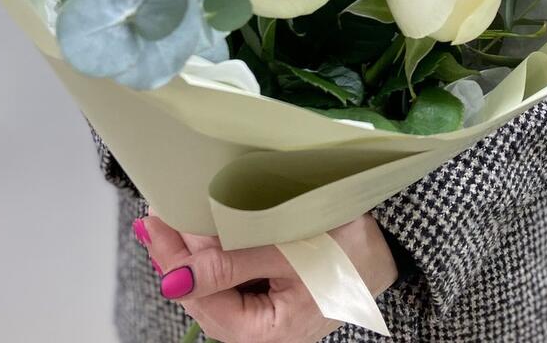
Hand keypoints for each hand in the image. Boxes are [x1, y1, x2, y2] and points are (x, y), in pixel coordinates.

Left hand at [133, 212, 397, 342]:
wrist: (391, 245)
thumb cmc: (348, 248)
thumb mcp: (288, 250)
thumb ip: (232, 264)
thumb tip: (176, 280)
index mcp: (266, 333)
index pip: (202, 299)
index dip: (173, 262)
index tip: (155, 222)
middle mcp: (260, 332)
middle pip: (202, 296)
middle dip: (178, 256)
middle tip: (156, 215)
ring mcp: (265, 314)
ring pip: (214, 286)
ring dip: (194, 252)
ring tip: (173, 219)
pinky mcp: (270, 295)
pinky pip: (232, 277)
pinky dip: (216, 252)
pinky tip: (205, 230)